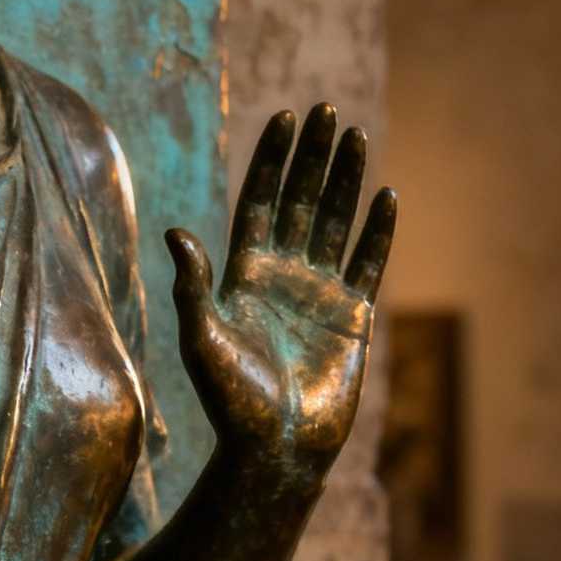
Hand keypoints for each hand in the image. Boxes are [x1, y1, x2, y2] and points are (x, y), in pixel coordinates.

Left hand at [166, 105, 395, 482]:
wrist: (276, 449)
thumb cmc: (231, 401)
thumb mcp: (201, 339)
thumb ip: (192, 285)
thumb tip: (175, 231)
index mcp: (243, 274)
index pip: (260, 202)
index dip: (271, 161)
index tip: (285, 119)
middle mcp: (282, 274)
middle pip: (299, 200)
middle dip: (312, 157)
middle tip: (326, 111)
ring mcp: (319, 292)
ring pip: (335, 221)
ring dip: (346, 180)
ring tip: (356, 136)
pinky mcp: (352, 316)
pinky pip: (368, 262)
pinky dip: (378, 230)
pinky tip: (386, 195)